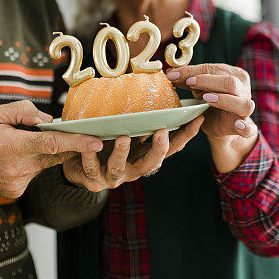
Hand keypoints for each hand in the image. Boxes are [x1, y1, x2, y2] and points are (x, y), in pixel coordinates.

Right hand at [0, 101, 102, 198]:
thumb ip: (23, 111)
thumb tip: (47, 119)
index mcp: (14, 146)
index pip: (52, 143)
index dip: (77, 142)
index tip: (96, 142)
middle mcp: (19, 167)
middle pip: (53, 155)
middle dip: (66, 146)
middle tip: (74, 136)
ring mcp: (18, 182)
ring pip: (42, 165)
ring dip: (39, 154)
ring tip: (16, 146)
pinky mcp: (15, 191)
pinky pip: (31, 175)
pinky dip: (28, 165)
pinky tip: (10, 160)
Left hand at [61, 115, 203, 191]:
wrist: (80, 165)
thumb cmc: (107, 143)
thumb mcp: (126, 131)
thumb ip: (141, 123)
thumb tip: (157, 98)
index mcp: (145, 155)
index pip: (171, 147)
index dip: (186, 135)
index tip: (198, 118)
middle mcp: (134, 168)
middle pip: (152, 163)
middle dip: (158, 149)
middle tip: (161, 133)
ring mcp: (114, 176)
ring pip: (120, 167)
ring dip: (122, 153)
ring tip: (123, 137)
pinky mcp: (93, 179)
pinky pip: (91, 169)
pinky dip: (90, 158)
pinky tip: (90, 147)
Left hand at [167, 65, 257, 173]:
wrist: (218, 124)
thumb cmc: (210, 101)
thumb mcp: (199, 88)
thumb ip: (188, 78)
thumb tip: (170, 72)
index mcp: (235, 75)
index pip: (215, 69)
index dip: (196, 72)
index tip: (176, 75)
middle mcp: (244, 90)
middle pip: (231, 83)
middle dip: (209, 81)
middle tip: (190, 83)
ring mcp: (245, 110)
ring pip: (243, 104)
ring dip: (225, 100)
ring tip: (206, 98)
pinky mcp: (245, 127)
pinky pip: (250, 128)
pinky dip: (245, 127)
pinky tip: (237, 124)